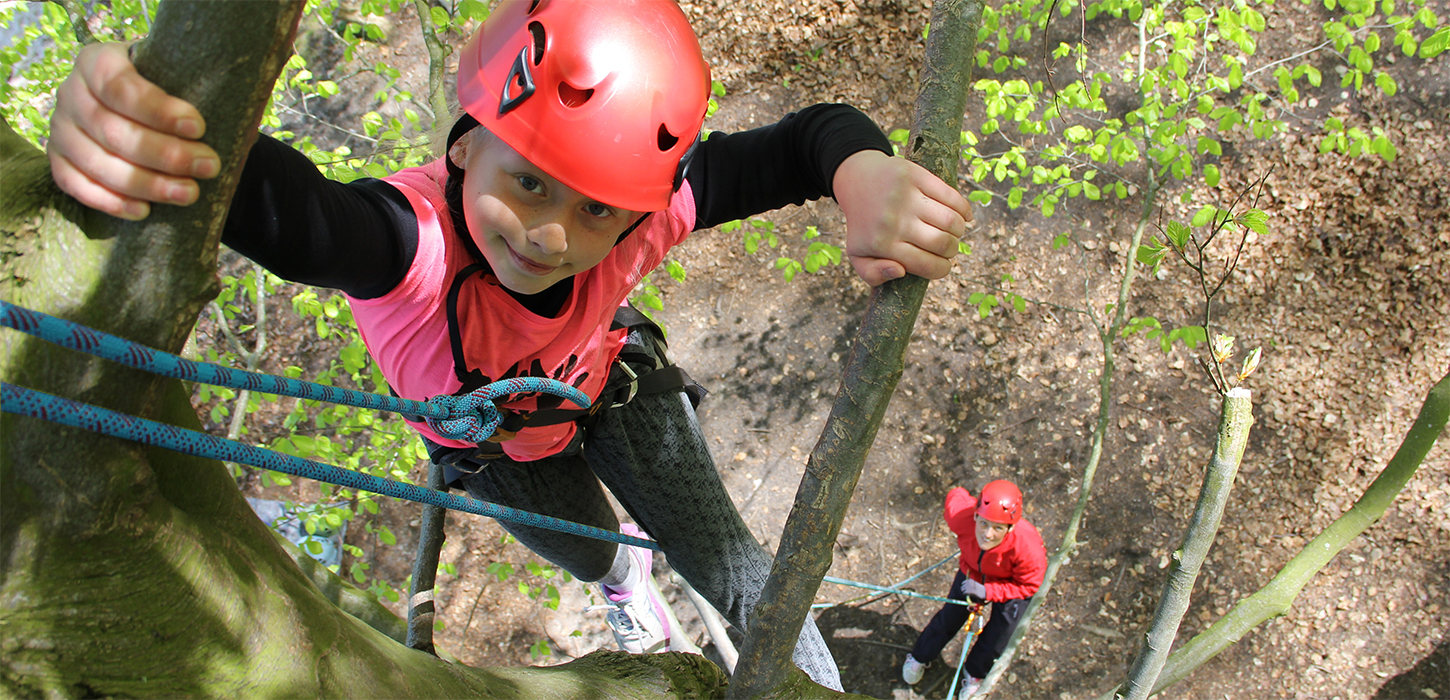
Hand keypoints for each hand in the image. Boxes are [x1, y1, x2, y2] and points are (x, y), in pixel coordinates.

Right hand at [47, 42, 219, 220]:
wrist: (141, 112)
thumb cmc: (169, 94)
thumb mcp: (182, 80)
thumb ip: (207, 89)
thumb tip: (250, 112)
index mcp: (98, 61)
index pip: (120, 86)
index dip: (159, 110)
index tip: (198, 127)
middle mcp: (71, 93)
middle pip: (111, 129)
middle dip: (165, 154)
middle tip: (208, 166)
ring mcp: (61, 130)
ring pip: (97, 162)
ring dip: (146, 184)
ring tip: (189, 193)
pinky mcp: (58, 162)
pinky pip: (77, 186)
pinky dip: (111, 201)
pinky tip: (144, 211)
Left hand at [832, 149, 971, 285]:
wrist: (856, 180)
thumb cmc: (864, 224)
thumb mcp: (858, 255)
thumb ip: (873, 274)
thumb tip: (900, 271)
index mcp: (882, 244)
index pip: (928, 265)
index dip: (943, 268)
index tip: (943, 264)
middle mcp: (894, 221)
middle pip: (944, 243)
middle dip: (952, 249)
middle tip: (948, 246)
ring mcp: (905, 196)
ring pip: (951, 220)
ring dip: (959, 230)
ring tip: (953, 230)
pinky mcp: (915, 175)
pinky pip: (951, 196)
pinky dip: (964, 209)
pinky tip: (963, 216)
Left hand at [958, 577, 985, 601]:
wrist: (982, 592)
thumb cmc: (980, 589)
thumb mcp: (975, 584)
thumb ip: (970, 584)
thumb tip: (965, 586)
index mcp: (970, 580)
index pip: (963, 583)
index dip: (964, 586)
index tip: (966, 588)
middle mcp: (967, 583)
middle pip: (962, 586)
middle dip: (963, 589)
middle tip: (966, 592)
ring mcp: (967, 587)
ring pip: (962, 590)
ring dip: (964, 592)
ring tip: (967, 593)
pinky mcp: (967, 591)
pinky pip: (963, 593)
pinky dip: (965, 594)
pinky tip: (968, 595)